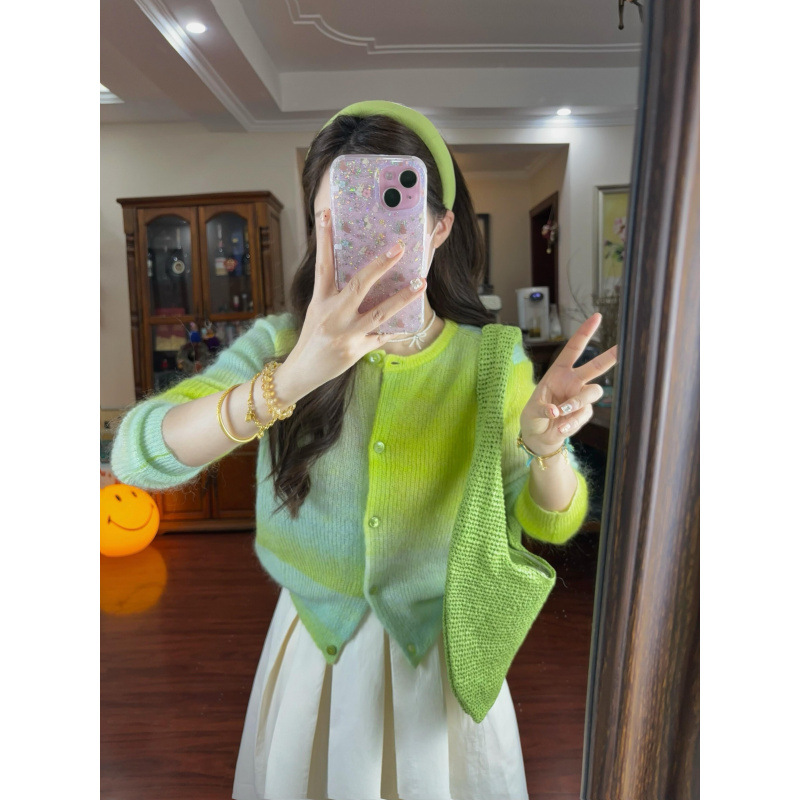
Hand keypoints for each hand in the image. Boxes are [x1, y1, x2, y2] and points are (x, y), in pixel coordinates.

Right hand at [283, 207, 426, 389]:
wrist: (302, 372)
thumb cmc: (312, 337)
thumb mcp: (317, 311)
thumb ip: (335, 294)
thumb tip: (363, 274)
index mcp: (319, 301)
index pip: (322, 265)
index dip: (324, 239)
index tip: (326, 214)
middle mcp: (333, 315)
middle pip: (359, 284)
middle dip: (381, 265)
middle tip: (399, 247)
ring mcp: (347, 334)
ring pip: (381, 312)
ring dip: (403, 297)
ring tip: (420, 283)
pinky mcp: (358, 350)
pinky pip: (383, 335)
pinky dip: (396, 328)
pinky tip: (412, 321)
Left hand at [519, 312, 617, 454]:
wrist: (539, 436)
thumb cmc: (534, 417)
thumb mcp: (531, 411)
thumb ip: (542, 408)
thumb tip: (556, 411)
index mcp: (559, 372)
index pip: (574, 349)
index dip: (585, 333)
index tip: (597, 317)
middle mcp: (573, 381)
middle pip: (595, 367)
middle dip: (609, 357)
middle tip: (621, 348)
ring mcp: (581, 397)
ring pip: (592, 393)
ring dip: (576, 403)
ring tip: (560, 414)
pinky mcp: (585, 413)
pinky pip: (584, 415)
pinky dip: (570, 423)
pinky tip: (560, 428)